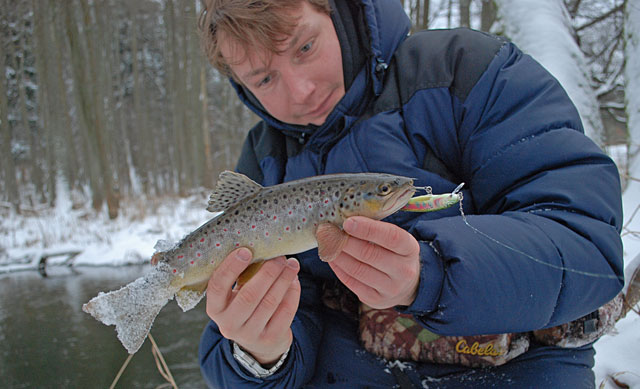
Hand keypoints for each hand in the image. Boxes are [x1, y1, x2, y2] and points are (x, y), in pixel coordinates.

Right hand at [205, 248, 300, 364]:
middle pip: (249, 295)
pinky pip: (285, 312)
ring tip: (292, 264)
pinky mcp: (270, 339)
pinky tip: (294, 280)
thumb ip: (241, 274)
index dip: (230, 267)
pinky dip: (292, 293)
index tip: (246, 250)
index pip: (217, 287)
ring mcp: (250, 335)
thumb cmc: (244, 305)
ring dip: (283, 279)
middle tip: (279, 256)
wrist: (257, 341)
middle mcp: (229, 324)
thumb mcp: (234, 294)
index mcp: (215, 308)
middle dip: (267, 272)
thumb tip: (261, 246)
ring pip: (270, 303)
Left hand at [316, 216, 420, 308]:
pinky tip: (331, 257)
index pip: (391, 237)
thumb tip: (345, 219)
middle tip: (328, 231)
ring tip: (327, 243)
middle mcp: (404, 270)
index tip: (348, 222)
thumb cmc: (394, 253)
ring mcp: (391, 288)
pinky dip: (338, 268)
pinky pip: (351, 282)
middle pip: (370, 254)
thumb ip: (375, 229)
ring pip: (358, 270)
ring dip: (338, 255)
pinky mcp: (376, 299)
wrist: (407, 285)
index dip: (368, 229)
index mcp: (410, 249)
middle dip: (346, 241)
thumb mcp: (395, 239)